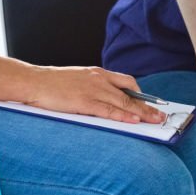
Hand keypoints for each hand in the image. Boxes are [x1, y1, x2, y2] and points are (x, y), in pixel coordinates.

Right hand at [25, 66, 166, 123]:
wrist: (33, 82)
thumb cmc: (52, 83)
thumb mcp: (77, 80)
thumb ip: (93, 88)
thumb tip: (106, 102)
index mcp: (97, 73)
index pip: (126, 82)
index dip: (141, 94)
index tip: (152, 103)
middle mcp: (99, 79)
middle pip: (130, 93)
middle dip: (148, 105)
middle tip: (162, 115)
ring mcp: (93, 90)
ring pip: (124, 102)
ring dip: (142, 112)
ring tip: (156, 121)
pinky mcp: (85, 102)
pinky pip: (109, 110)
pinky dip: (124, 116)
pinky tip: (135, 121)